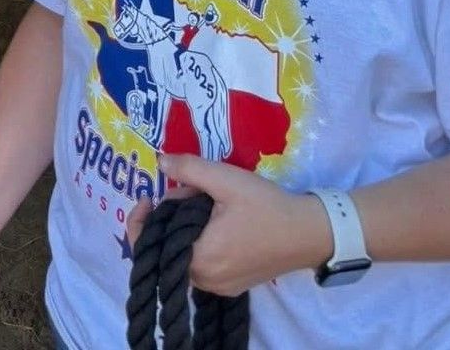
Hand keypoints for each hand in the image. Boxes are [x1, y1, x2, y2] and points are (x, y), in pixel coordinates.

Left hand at [126, 154, 331, 296]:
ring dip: (185, 229)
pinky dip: (199, 242)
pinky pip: (202, 264)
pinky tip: (215, 220)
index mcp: (199, 260)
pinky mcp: (233, 286)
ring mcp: (220, 287)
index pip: (149, 248)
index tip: (148, 197)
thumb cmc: (266, 206)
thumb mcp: (225, 179)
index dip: (140, 222)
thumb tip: (159, 161)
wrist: (309, 233)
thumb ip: (188, 169)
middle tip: (189, 192)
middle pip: (168, 248)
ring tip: (204, 202)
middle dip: (171, 217)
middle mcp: (205, 281)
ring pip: (185, 255)